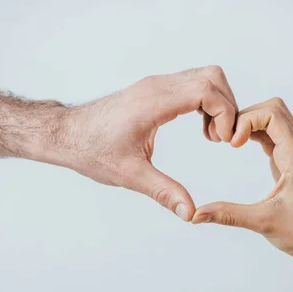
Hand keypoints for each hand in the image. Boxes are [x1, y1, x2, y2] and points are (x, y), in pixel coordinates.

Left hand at [39, 66, 237, 220]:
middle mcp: (156, 86)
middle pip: (211, 77)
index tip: (224, 141)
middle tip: (222, 139)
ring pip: (203, 78)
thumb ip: (163, 192)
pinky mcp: (153, 90)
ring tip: (212, 136)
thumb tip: (190, 213)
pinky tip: (201, 130)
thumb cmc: (91, 150)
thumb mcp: (130, 175)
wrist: (65, 134)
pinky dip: (205, 103)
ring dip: (217, 103)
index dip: (225, 113)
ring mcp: (155, 85)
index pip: (206, 90)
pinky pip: (191, 85)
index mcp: (153, 102)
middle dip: (227, 106)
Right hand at [192, 98, 292, 263]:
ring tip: (230, 142)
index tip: (232, 144)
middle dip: (246, 116)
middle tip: (227, 139)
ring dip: (250, 124)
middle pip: (273, 109)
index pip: (272, 114)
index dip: (247, 120)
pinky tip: (240, 148)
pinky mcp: (289, 164)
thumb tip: (196, 215)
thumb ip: (227, 215)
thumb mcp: (262, 222)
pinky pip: (273, 136)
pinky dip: (255, 135)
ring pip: (273, 121)